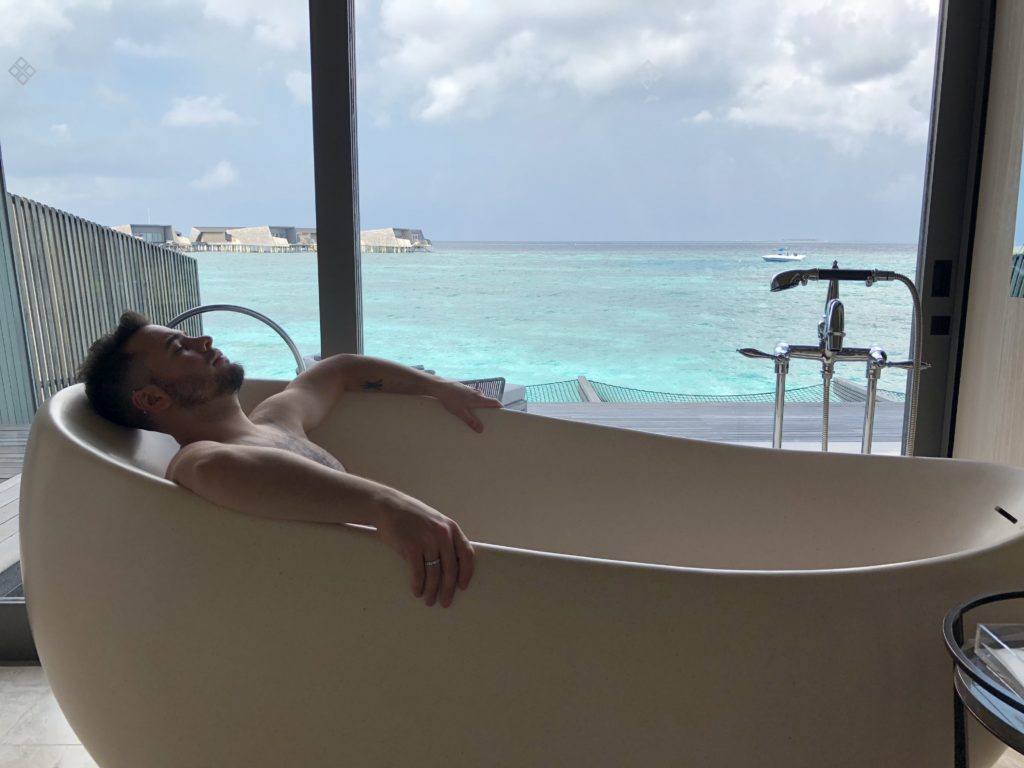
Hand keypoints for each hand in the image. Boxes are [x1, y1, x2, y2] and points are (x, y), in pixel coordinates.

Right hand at [372, 490, 474, 607]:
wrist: (387, 506)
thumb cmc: (411, 516)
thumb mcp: (435, 522)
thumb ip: (445, 538)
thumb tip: (452, 566)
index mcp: (451, 528)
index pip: (466, 554)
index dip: (466, 573)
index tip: (462, 586)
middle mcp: (442, 534)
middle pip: (450, 568)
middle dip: (448, 588)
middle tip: (445, 602)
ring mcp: (427, 540)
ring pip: (434, 573)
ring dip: (432, 590)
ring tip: (429, 600)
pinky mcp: (411, 547)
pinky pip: (418, 572)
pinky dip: (418, 585)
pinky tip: (417, 591)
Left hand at [434, 382, 502, 431]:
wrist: (441, 387)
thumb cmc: (451, 399)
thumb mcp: (460, 413)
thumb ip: (470, 421)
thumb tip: (481, 430)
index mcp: (478, 399)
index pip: (494, 402)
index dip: (500, 407)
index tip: (504, 413)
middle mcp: (477, 393)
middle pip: (488, 401)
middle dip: (491, 409)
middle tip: (491, 418)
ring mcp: (471, 391)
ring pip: (480, 399)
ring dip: (482, 406)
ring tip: (479, 415)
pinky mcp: (465, 390)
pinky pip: (474, 397)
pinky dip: (475, 403)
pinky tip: (468, 408)